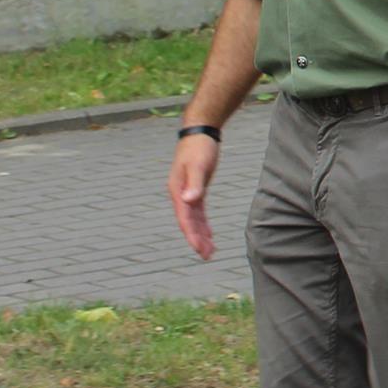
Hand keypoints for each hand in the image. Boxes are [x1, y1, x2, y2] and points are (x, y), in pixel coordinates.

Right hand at [168, 136, 220, 261]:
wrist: (199, 132)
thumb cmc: (199, 147)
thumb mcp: (199, 164)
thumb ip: (195, 183)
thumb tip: (188, 201)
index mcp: (177, 190)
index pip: (184, 218)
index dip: (192, 234)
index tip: (199, 249)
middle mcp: (180, 194)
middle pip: (188, 222)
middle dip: (197, 239)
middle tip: (208, 256)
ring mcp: (187, 192)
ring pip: (194, 219)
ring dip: (201, 235)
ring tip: (210, 251)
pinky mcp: (196, 189)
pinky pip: (198, 212)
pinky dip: (203, 224)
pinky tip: (209, 234)